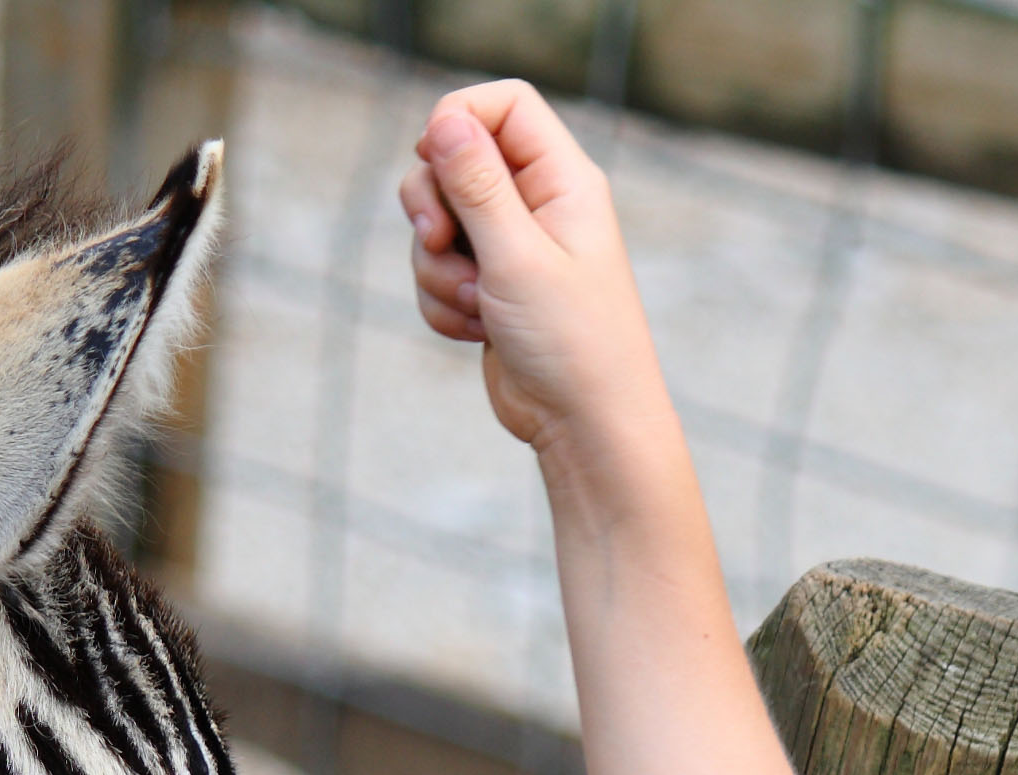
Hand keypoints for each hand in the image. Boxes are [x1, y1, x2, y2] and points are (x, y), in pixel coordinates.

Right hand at [401, 82, 662, 455]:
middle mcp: (540, 205)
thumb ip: (477, 185)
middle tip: (438, 241)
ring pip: (438, 223)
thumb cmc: (573, 343)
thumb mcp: (517, 257)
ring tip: (478, 306)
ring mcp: (514, 247)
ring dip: (437, 268)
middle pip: (455, 160)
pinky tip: (476, 333)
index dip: (458, 117)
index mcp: (563, 181)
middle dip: (433, 205)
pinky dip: (443, 301)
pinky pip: (438, 272)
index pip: (504, 105)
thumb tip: (443, 121)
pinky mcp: (491, 288)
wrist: (586, 428)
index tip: (431, 158)